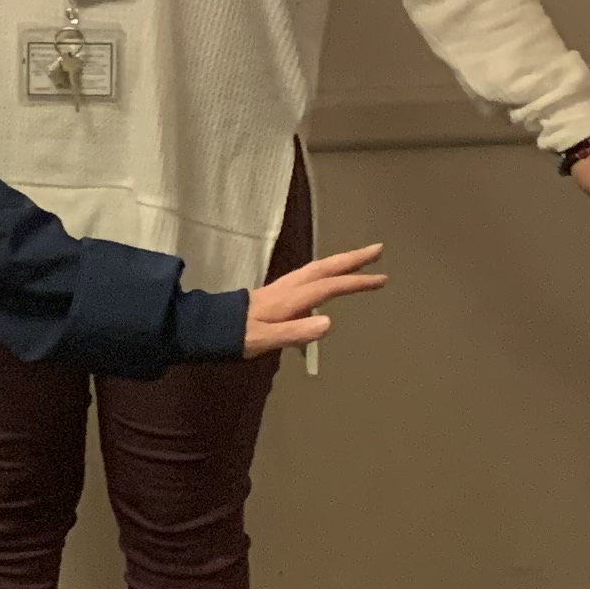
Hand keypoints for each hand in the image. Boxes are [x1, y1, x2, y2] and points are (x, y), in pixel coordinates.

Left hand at [244, 243, 388, 356]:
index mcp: (290, 298)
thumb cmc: (236, 336)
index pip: (329, 287)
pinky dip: (326, 271)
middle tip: (379, 250)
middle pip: (325, 268)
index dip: (356, 283)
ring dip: (340, 262)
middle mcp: (289, 287)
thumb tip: (329, 322)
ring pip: (317, 268)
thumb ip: (296, 332)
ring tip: (362, 259)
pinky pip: (310, 276)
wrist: (208, 326)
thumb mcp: (265, 339)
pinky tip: (330, 279)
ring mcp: (282, 287)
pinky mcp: (277, 292)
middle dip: (353, 259)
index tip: (381, 279)